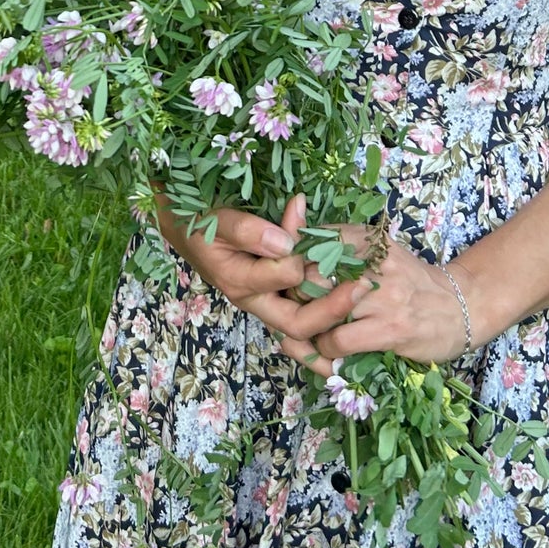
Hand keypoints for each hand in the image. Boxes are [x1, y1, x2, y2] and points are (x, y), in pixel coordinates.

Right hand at [157, 192, 357, 349]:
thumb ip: (247, 231)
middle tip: (363, 286)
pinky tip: (350, 306)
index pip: (284, 281)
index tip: (319, 240)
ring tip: (364, 298)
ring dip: (335, 318)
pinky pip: (304, 312)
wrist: (183, 227)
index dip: (304, 263)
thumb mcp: (217, 221)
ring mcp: (267, 300)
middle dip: (333, 310)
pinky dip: (327, 314)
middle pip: (299, 324)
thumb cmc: (198, 223)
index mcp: (241, 283)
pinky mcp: (276, 293)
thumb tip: (285, 243)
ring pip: (305, 325)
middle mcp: (256, 300)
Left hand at [278, 236, 472, 375]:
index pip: (312, 242)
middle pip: (307, 275)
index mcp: (368, 240)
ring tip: (306, 329)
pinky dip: (324, 349)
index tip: (288, 278)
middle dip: (293, 295)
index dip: (291, 262)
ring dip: (305, 325)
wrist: (461, 307)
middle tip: (292, 308)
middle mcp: (374, 263)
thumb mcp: (380, 252)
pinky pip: (337, 340)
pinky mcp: (389, 329)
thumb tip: (295, 244)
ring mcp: (382, 296)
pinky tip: (330, 349)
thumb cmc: (410, 282)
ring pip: (318, 309)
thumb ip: (343, 247)